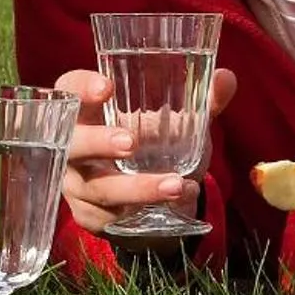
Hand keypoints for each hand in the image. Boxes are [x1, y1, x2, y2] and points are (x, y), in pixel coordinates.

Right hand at [57, 66, 237, 237]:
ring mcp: (76, 185)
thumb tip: (226, 77)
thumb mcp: (175, 124)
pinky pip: (112, 217)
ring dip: (136, 187)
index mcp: (85, 111)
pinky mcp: (89, 216)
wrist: (144, 201)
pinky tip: (176, 203)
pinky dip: (145, 210)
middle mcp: (72, 147)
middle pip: (72, 143)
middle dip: (97, 142)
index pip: (69, 91)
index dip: (81, 88)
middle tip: (130, 143)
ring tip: (176, 184)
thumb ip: (200, 102)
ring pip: (98, 188)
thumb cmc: (151, 146)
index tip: (107, 87)